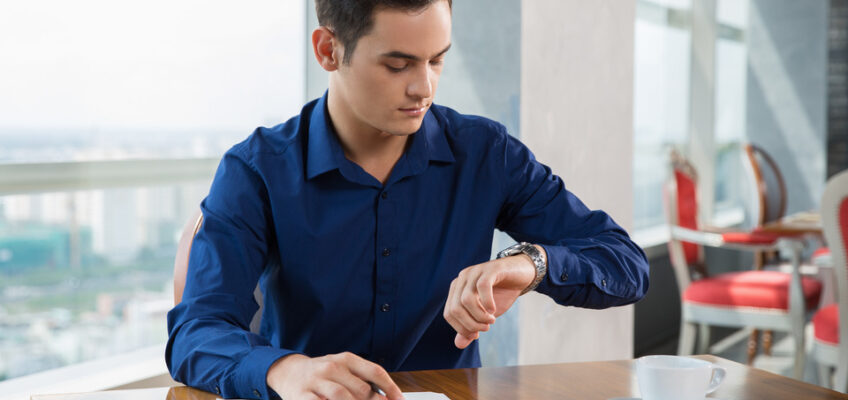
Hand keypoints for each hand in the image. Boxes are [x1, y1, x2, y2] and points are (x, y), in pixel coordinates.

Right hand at [266, 352, 403, 399]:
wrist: (288, 372)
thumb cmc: (322, 374)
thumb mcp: (343, 369)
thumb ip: (363, 380)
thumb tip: (388, 397)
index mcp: (345, 359)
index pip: (375, 371)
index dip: (391, 388)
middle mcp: (331, 367)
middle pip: (361, 389)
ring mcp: (316, 381)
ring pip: (342, 396)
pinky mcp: (302, 395)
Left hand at [443, 246, 544, 348]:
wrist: (522, 274)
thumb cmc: (501, 294)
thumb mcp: (485, 314)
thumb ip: (470, 328)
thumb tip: (458, 344)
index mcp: (457, 289)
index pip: (449, 314)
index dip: (461, 328)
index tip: (476, 335)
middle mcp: (462, 279)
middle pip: (455, 308)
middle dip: (470, 324)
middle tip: (486, 328)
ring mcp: (475, 272)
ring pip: (466, 300)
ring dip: (479, 316)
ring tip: (491, 321)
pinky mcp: (490, 269)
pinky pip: (482, 286)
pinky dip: (487, 303)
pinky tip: (494, 310)